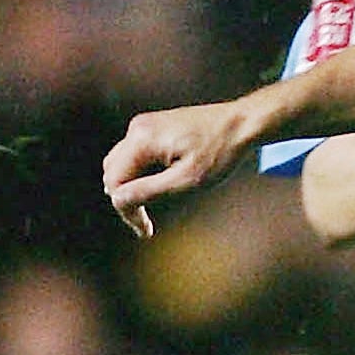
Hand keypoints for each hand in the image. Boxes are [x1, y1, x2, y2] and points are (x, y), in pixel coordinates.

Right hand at [102, 100, 261, 236]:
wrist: (242, 124)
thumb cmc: (221, 151)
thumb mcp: (188, 180)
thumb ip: (150, 191)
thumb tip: (118, 201)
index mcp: (143, 139)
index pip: (115, 182)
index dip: (127, 210)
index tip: (145, 230)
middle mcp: (138, 128)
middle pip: (113, 172)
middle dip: (126, 199)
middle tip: (146, 224)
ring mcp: (145, 125)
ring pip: (121, 164)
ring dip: (132, 187)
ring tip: (154, 207)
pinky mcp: (154, 127)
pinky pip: (135, 156)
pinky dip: (141, 174)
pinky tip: (160, 186)